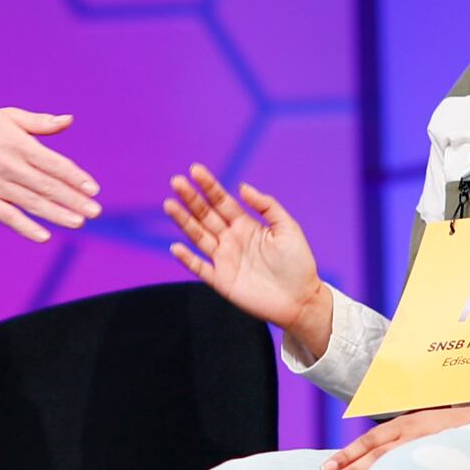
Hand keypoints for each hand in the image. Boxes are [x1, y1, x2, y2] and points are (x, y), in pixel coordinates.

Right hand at [0, 108, 100, 244]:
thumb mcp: (9, 117)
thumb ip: (40, 122)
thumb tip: (69, 120)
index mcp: (21, 146)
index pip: (55, 164)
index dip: (76, 177)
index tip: (93, 189)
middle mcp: (12, 167)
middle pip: (49, 186)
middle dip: (74, 200)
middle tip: (95, 211)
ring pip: (33, 203)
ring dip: (57, 214)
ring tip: (78, 222)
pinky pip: (8, 217)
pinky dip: (26, 227)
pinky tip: (43, 236)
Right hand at [165, 167, 332, 358]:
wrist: (301, 299)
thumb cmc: (298, 263)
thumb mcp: (287, 227)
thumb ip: (266, 206)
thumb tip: (242, 187)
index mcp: (246, 225)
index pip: (222, 201)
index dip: (209, 186)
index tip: (195, 170)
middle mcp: (231, 239)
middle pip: (205, 215)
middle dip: (191, 199)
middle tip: (176, 182)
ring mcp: (224, 260)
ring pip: (198, 236)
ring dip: (183, 221)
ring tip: (169, 205)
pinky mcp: (222, 281)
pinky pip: (200, 268)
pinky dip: (187, 259)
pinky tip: (176, 246)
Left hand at [322, 406, 469, 469]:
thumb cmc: (458, 428)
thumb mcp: (427, 428)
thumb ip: (404, 442)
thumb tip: (376, 464)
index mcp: (410, 424)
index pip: (372, 439)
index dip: (349, 453)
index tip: (327, 467)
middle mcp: (417, 432)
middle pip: (379, 452)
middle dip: (353, 468)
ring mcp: (432, 446)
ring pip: (395, 463)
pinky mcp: (447, 458)